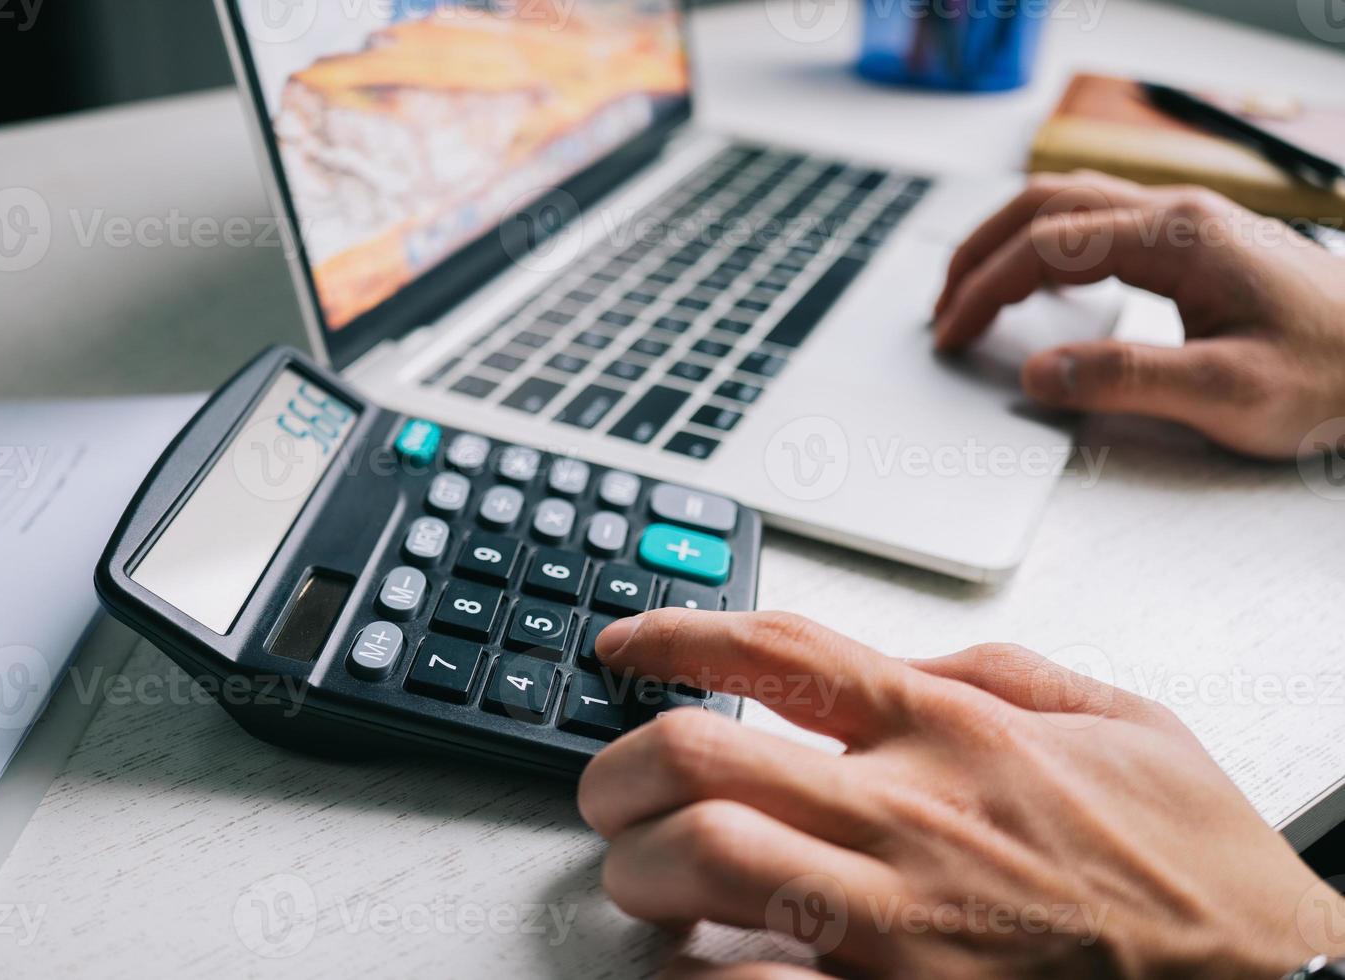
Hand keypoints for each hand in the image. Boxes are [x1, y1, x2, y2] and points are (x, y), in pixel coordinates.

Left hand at [578, 608, 1344, 978]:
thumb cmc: (1195, 861)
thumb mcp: (1117, 716)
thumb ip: (998, 671)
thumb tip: (905, 659)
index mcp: (952, 727)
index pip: (777, 650)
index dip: (675, 632)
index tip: (622, 645)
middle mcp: (909, 812)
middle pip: (702, 756)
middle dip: (621, 767)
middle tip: (609, 785)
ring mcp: (899, 920)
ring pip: (703, 862)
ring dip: (639, 867)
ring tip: (639, 874)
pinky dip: (696, 976)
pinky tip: (693, 964)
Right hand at [933, 171, 1344, 458]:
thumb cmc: (1332, 375)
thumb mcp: (1229, 393)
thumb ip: (1126, 380)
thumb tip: (1039, 375)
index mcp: (1177, 237)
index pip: (1045, 244)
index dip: (984, 288)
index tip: (950, 334)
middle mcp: (1177, 215)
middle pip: (1045, 205)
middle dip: (979, 252)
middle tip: (942, 308)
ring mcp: (1186, 225)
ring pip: (1068, 207)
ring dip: (1008, 244)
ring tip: (972, 296)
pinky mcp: (1195, 245)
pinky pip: (1097, 227)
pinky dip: (1045, 252)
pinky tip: (1038, 287)